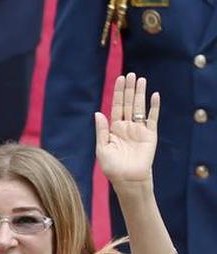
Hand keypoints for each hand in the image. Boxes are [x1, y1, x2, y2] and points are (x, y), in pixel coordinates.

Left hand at [95, 72, 158, 189]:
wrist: (128, 179)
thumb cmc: (112, 167)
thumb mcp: (102, 148)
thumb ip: (101, 130)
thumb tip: (98, 113)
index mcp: (114, 128)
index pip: (116, 106)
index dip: (118, 93)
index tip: (119, 79)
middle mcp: (127, 126)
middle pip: (129, 103)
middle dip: (129, 89)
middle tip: (130, 74)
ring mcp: (139, 129)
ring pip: (140, 107)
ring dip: (141, 93)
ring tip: (141, 79)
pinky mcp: (150, 134)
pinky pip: (152, 118)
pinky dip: (154, 107)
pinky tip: (154, 95)